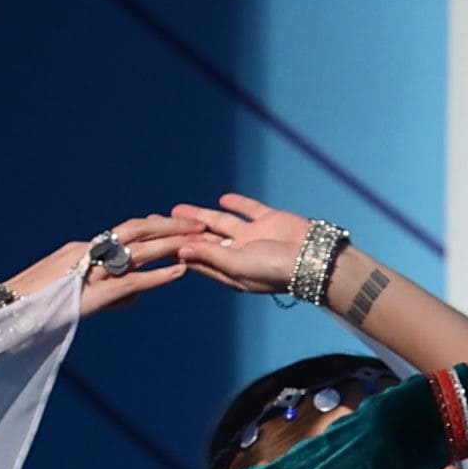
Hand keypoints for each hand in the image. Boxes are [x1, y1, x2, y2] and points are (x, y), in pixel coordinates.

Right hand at [28, 220, 195, 321]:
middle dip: (171, 225)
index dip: (154, 225)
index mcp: (80, 251)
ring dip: (171, 244)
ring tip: (199, 241)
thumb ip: (106, 295)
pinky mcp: (89, 294)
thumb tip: (133, 295)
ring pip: (137, 251)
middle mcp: (85, 252)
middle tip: (200, 223)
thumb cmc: (29, 310)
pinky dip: (158, 276)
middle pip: (136, 231)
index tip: (178, 222)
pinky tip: (180, 272)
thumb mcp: (72, 297)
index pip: (124, 232)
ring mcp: (87, 270)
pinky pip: (131, 281)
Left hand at [162, 194, 333, 301]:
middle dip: (182, 231)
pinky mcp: (269, 220)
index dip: (175, 249)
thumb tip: (179, 250)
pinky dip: (237, 204)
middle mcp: (239, 253)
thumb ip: (208, 255)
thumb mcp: (237, 265)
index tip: (154, 242)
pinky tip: (222, 199)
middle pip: (204, 240)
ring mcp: (254, 236)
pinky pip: (249, 210)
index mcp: (230, 269)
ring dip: (200, 216)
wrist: (313, 259)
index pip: (196, 257)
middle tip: (158, 221)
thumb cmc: (275, 270)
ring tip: (178, 209)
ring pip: (221, 224)